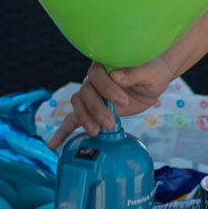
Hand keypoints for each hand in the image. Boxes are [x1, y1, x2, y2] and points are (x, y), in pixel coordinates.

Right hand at [47, 58, 174, 147]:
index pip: (97, 75)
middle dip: (96, 109)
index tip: (123, 101)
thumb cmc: (152, 71)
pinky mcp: (93, 110)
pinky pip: (73, 119)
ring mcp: (92, 95)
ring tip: (96, 132)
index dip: (107, 88)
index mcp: (105, 64)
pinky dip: (63, 132)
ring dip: (85, 119)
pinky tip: (54, 145)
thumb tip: (115, 76)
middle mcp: (94, 78)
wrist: (153, 80)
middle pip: (85, 92)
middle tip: (110, 123)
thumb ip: (134, 73)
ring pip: (79, 105)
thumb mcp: (149, 71)